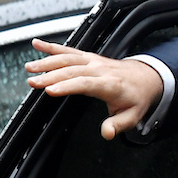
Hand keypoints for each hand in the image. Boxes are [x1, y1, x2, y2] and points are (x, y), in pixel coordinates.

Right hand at [25, 38, 163, 139]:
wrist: (147, 77)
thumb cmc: (137, 97)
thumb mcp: (133, 116)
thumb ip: (118, 125)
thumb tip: (107, 133)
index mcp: (110, 84)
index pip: (86, 83)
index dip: (68, 86)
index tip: (51, 90)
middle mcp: (100, 69)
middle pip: (73, 70)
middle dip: (51, 75)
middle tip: (33, 82)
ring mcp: (94, 61)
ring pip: (68, 58)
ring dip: (48, 61)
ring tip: (30, 68)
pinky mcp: (89, 57)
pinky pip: (70, 50)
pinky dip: (53, 46)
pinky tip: (37, 44)